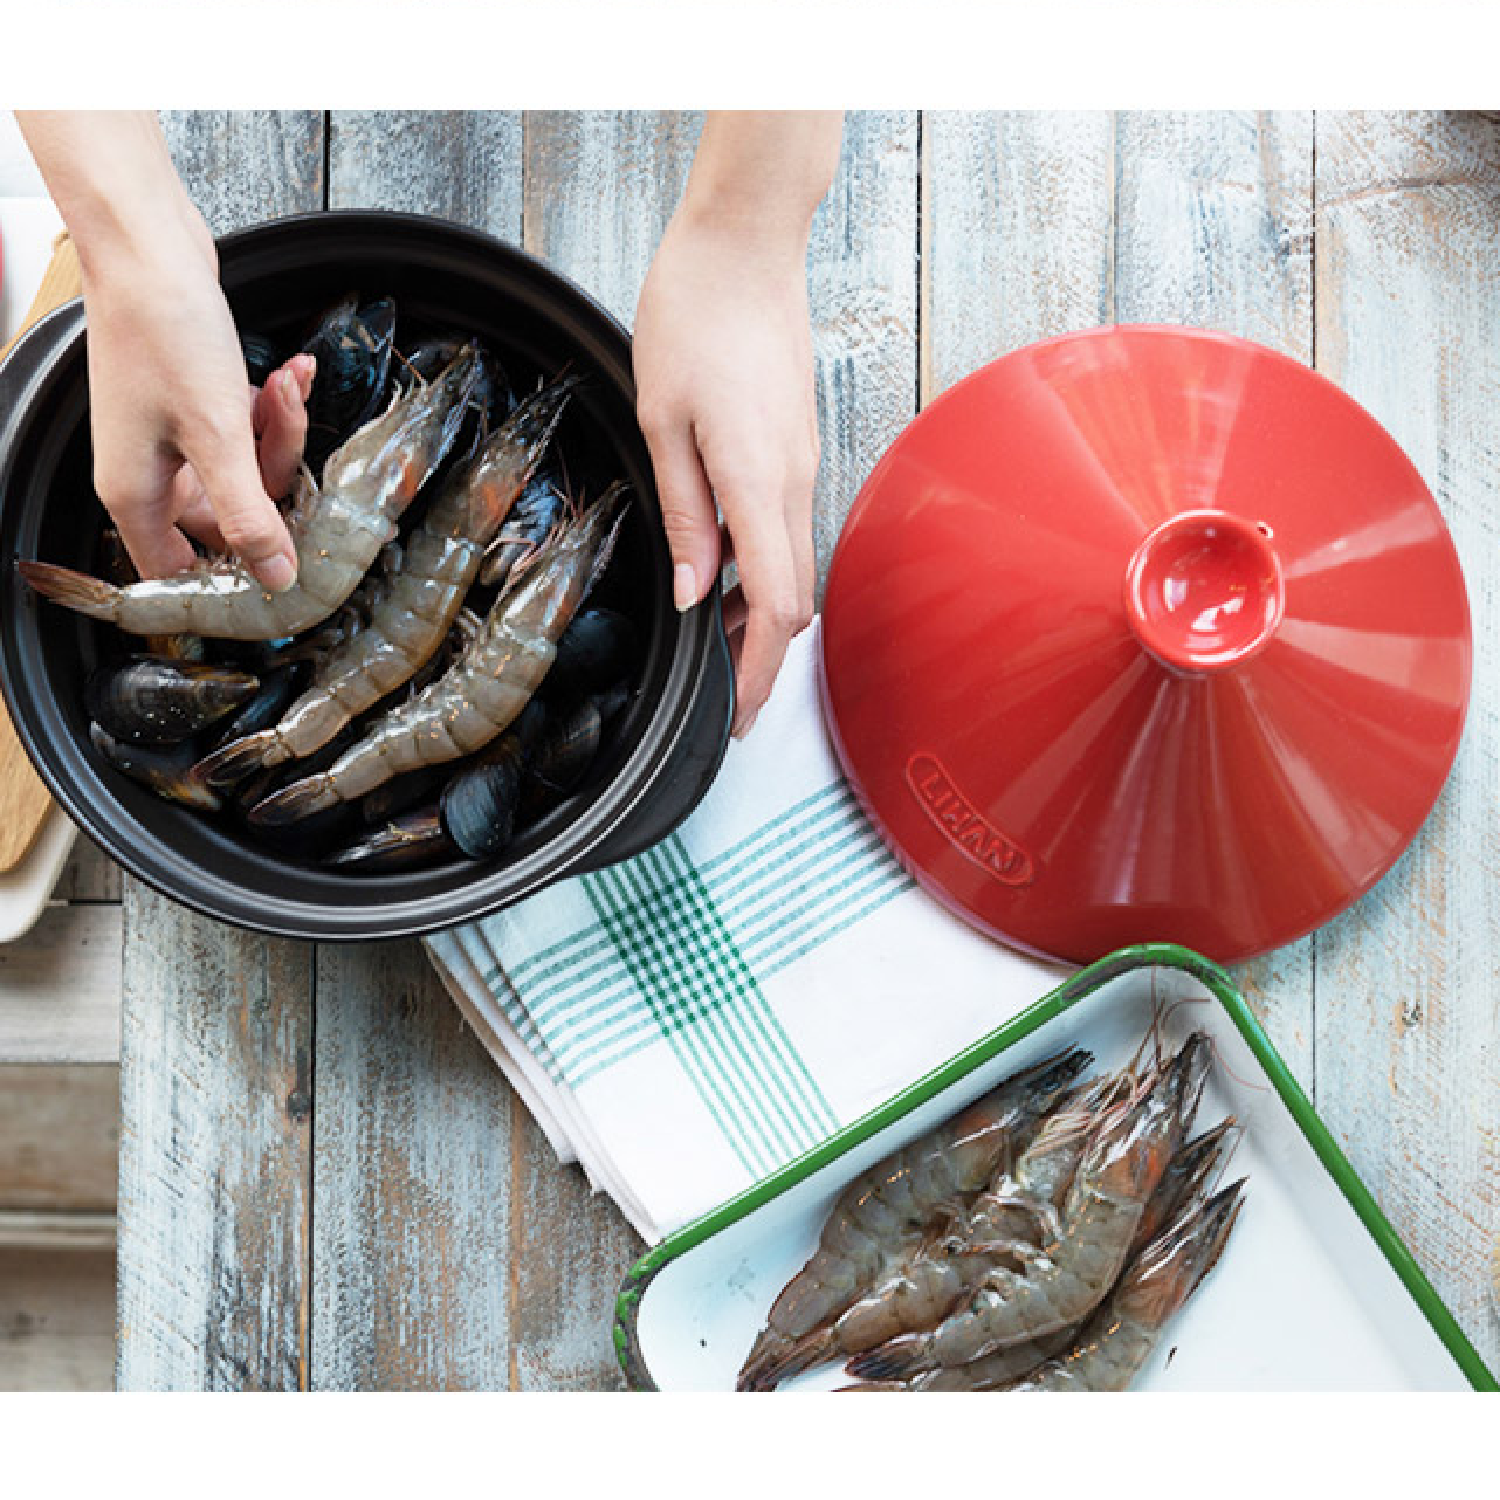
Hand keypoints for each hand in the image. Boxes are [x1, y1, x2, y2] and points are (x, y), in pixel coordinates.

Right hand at [79, 210, 307, 586]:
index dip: (232, 576)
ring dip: (278, 429)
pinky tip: (288, 373)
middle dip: (271, 473)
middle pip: (231, 515)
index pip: (182, 572)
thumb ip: (249, 515)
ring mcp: (171, 437)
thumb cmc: (165, 331)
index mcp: (138, 495)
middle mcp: (150, 473)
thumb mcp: (218, 437)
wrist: (148, 247)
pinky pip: (246, 427)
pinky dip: (270, 404)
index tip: (283, 566)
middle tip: (285, 432)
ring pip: (247, 468)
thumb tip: (275, 577)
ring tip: (286, 386)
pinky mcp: (194, 404)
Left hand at [634, 206, 818, 736]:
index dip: (756, 672)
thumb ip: (683, 515)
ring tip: (706, 634)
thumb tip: (690, 593)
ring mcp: (804, 463)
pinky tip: (719, 567)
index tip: (734, 713)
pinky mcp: (798, 447)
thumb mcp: (662, 422)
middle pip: (792, 600)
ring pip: (791, 565)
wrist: (746, 243)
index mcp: (758, 483)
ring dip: (756, 611)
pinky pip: (786, 527)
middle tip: (718, 693)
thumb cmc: (695, 315)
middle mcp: (795, 481)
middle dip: (758, 657)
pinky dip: (760, 566)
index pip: (775, 607)